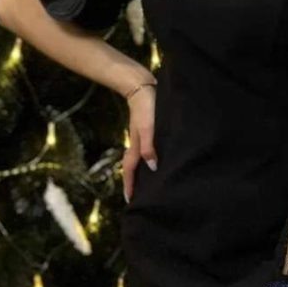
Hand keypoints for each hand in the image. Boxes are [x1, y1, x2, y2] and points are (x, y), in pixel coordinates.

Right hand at [122, 82, 156, 201]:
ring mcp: (142, 136)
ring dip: (142, 170)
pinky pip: (147, 148)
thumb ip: (149, 147)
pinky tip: (157, 156)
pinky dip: (149, 156)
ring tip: (149, 181)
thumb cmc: (147, 107)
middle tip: (139, 196)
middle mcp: (137, 143)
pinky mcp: (148, 128)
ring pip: (141, 157)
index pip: (131, 170)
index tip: (130, 200)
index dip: (130, 185)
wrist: (142, 86)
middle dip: (134, 181)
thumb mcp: (149, 128)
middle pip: (134, 166)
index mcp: (136, 146)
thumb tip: (152, 167)